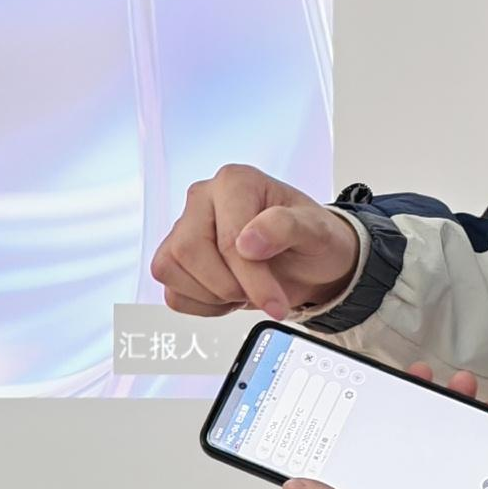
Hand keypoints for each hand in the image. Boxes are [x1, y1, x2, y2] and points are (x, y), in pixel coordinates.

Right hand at [152, 163, 360, 318]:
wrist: (308, 263)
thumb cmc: (310, 240)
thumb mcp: (316, 231)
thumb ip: (285, 227)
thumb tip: (248, 241)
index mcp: (235, 182)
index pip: (228, 237)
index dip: (251, 277)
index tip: (275, 302)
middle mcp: (203, 199)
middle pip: (189, 250)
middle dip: (229, 285)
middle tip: (261, 293)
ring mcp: (184, 228)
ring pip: (171, 269)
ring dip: (214, 295)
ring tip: (245, 289)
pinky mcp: (175, 259)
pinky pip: (173, 293)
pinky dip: (204, 306)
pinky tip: (229, 296)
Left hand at [278, 367, 487, 488]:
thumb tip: (291, 488)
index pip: (330, 484)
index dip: (324, 446)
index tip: (327, 409)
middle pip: (384, 458)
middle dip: (394, 415)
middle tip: (408, 383)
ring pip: (425, 456)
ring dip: (438, 421)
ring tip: (454, 394)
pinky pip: (459, 470)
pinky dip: (469, 443)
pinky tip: (480, 427)